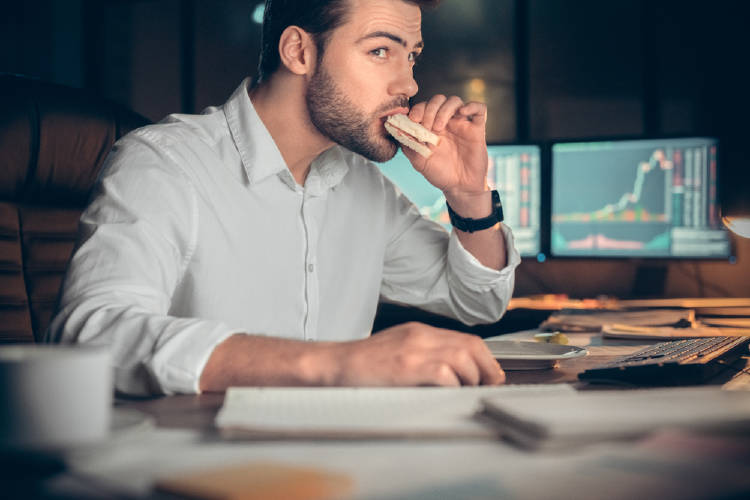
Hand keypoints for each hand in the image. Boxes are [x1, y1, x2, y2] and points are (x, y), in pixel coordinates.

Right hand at [330, 322, 504, 385]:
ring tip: (465, 392)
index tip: (488, 376)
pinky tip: (446, 394)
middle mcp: (420, 336)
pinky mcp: (405, 367)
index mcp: (419, 332)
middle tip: (486, 387)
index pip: (466, 340)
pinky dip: (452, 386)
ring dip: (470, 379)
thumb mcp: (398, 350)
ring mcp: (413, 350)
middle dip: (486, 369)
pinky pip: (443, 374)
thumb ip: (424, 356)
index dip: (485, 360)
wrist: (333, 364)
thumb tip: (454, 375)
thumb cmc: (362, 364)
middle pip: (471, 346)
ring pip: (462, 358)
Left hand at [402, 95, 488, 198]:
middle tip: (427, 126)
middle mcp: (446, 122)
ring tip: (439, 127)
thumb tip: (395, 127)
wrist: (459, 187)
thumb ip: (408, 143)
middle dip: (430, 109)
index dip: (418, 109)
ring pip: (455, 101)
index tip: (414, 120)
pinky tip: (462, 113)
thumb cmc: (439, 174)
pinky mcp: (477, 129)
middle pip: (438, 100)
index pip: (424, 106)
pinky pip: (479, 108)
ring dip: (445, 109)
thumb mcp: (418, 160)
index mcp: (431, 126)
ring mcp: (462, 124)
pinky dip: (471, 106)